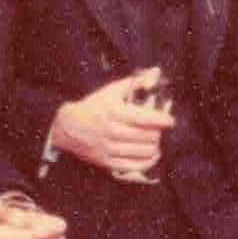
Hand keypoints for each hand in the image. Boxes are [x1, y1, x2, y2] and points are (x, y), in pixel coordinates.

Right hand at [48, 67, 173, 176]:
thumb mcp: (111, 91)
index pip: (145, 118)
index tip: (170, 120)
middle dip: (159, 133)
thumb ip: (135, 82)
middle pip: (147, 136)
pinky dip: (148, 161)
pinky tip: (153, 155)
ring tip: (156, 140)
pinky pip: (134, 166)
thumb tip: (156, 72)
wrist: (67, 127)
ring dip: (155, 146)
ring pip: (143, 151)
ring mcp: (109, 148)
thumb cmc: (94, 106)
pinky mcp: (107, 162)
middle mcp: (111, 131)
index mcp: (114, 112)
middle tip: (161, 130)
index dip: (162, 120)